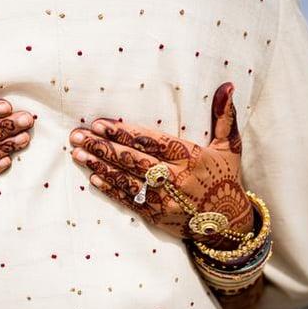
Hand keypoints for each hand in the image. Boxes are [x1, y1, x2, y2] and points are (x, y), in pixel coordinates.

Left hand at [69, 83, 252, 247]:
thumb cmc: (225, 177)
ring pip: (127, 180)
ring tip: (77, 154)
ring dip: (100, 166)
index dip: (124, 133)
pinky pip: (130, 200)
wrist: (229, 223)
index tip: (99, 124)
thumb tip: (227, 85)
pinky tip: (93, 178)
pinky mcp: (157, 216)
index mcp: (191, 157)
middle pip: (133, 159)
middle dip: (103, 147)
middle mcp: (177, 178)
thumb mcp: (230, 146)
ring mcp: (166, 199)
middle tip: (77, 136)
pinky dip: (111, 189)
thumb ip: (224, 116)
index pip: (151, 141)